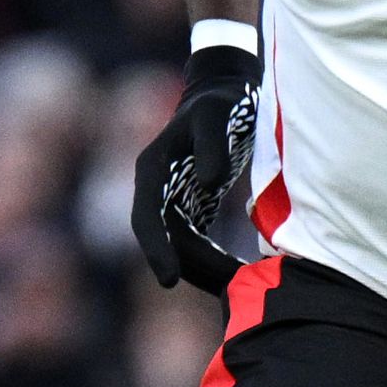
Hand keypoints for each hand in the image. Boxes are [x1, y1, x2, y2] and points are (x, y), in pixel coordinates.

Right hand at [130, 44, 257, 293]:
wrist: (224, 92)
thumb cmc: (220, 102)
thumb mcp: (216, 116)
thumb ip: (212, 145)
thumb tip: (209, 180)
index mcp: (153, 170)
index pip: (145, 218)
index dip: (156, 250)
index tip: (169, 281)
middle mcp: (156, 190)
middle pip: (163, 241)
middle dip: (189, 270)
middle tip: (224, 295)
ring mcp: (172, 200)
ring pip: (181, 246)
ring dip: (203, 270)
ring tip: (239, 289)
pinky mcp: (191, 206)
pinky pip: (197, 241)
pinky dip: (213, 259)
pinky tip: (240, 275)